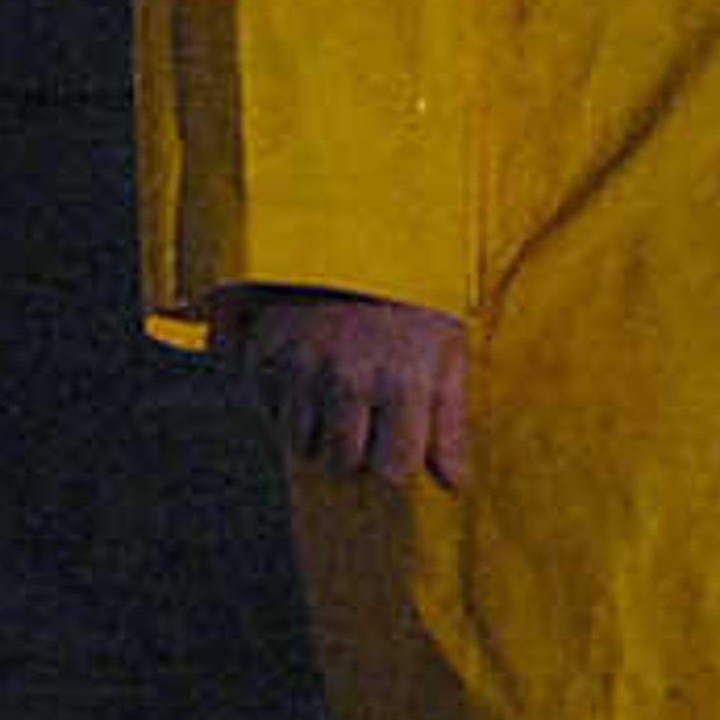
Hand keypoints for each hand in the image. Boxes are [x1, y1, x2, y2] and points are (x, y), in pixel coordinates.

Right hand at [212, 285, 471, 489]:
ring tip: (338, 395)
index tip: (399, 441)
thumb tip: (454, 484)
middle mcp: (349, 379)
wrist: (356, 235)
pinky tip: (308, 378)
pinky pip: (269, 412)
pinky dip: (285, 406)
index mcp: (403, 381)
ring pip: (302, 444)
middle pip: (344, 463)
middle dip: (357, 451)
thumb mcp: (448, 351)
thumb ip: (451, 422)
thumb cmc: (413, 301)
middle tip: (367, 416)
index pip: (393, 470)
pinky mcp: (265, 354)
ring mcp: (302, 367)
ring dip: (318, 432)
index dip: (397, 462)